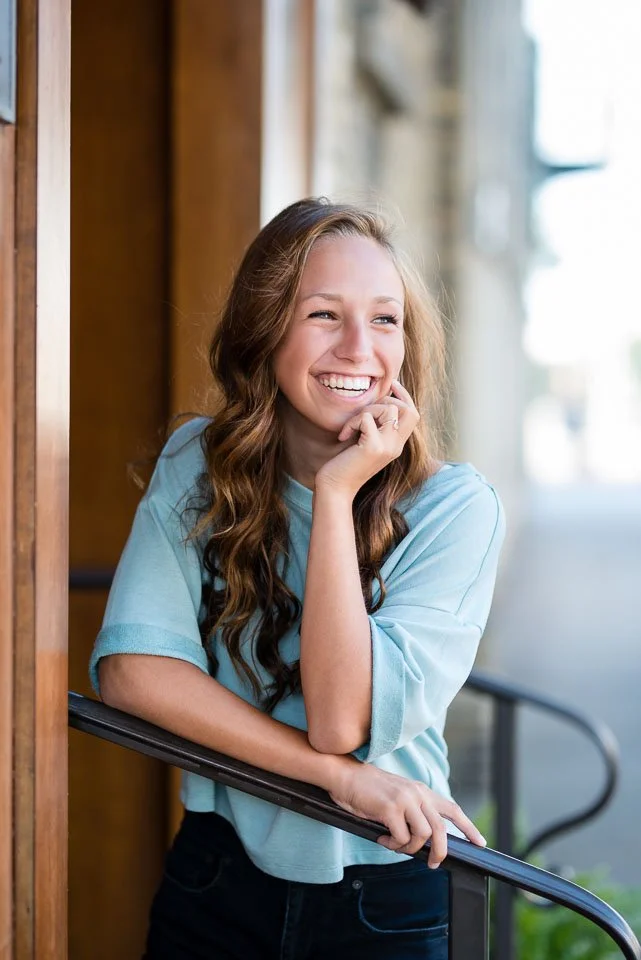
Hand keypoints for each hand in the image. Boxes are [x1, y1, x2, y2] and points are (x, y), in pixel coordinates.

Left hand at [315, 380, 420, 498]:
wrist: (335, 489)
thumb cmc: (344, 465)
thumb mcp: (364, 443)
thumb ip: (375, 427)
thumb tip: (376, 401)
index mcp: (396, 445)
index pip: (413, 414)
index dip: (405, 396)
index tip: (392, 384)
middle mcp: (396, 446)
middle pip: (408, 409)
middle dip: (384, 401)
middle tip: (363, 413)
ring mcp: (387, 447)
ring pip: (389, 409)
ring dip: (366, 410)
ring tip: (351, 427)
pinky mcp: (373, 447)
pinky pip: (367, 418)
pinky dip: (352, 422)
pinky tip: (343, 436)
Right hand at [328, 759, 485, 868]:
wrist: (345, 775)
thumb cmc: (367, 790)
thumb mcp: (397, 797)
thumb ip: (412, 812)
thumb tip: (423, 842)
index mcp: (420, 790)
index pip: (452, 809)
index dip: (468, 827)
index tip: (480, 842)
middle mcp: (417, 793)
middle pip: (441, 829)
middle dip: (440, 851)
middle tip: (432, 863)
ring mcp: (405, 800)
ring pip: (422, 835)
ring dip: (408, 848)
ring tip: (393, 844)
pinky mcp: (390, 808)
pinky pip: (401, 838)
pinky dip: (392, 845)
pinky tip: (381, 838)